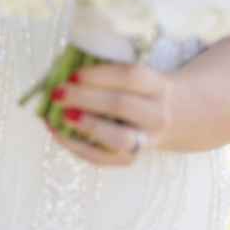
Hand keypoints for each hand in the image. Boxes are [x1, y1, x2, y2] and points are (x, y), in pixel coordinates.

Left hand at [45, 63, 173, 166]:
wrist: (173, 118)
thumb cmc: (141, 90)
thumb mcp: (137, 75)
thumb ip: (107, 72)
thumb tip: (61, 70)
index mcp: (158, 85)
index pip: (131, 77)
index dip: (100, 75)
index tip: (73, 74)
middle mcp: (157, 115)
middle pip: (121, 105)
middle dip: (85, 98)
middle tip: (58, 92)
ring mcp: (146, 140)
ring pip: (118, 138)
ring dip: (87, 126)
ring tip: (62, 115)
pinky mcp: (130, 159)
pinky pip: (102, 158)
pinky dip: (76, 146)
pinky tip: (57, 132)